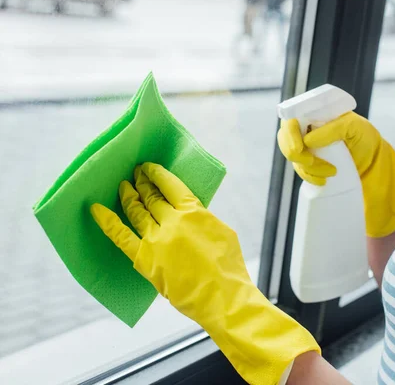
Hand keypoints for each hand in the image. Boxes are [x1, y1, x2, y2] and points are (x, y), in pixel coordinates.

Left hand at [91, 162, 319, 384]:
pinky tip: (96, 209)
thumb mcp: (221, 232)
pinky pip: (120, 236)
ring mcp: (156, 240)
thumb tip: (189, 214)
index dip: (157, 174)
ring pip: (136, 211)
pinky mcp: (145, 259)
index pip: (171, 185)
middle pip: (152, 196)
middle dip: (142, 183)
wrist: (222, 296)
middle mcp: (172, 221)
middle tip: (135, 174)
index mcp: (194, 212)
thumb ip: (202, 219)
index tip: (149, 168)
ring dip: (128, 196)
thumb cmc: (228, 267)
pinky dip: (107, 221)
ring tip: (123, 186)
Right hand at [278, 112, 394, 236]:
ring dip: (308, 168)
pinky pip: (300, 171)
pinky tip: (323, 181)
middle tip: (311, 162)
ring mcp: (305, 146)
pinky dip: (310, 177)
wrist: (372, 159)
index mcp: (314, 113)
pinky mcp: (309, 163)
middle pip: (285, 139)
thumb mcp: (354, 126)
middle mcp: (305, 128)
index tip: (300, 148)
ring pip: (292, 157)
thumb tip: (308, 141)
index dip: (290, 134)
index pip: (290, 118)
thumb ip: (333, 129)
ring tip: (332, 171)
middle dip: (296, 154)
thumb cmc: (364, 136)